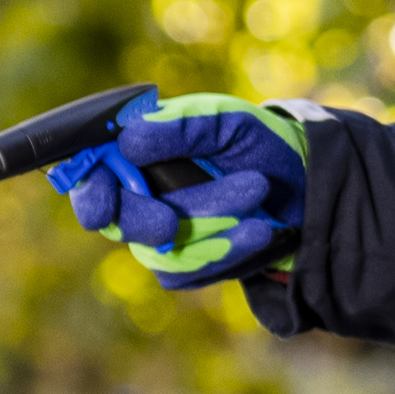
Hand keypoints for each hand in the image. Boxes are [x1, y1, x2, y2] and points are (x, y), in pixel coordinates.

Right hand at [49, 91, 309, 287]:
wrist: (304, 183)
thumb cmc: (256, 142)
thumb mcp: (227, 120)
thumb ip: (181, 125)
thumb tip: (127, 143)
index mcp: (136, 154)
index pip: (91, 176)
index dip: (90, 193)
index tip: (101, 209)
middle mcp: (140, 197)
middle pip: (118, 222)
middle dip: (144, 220)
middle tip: (169, 221)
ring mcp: (160, 237)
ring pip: (161, 250)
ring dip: (210, 225)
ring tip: (259, 192)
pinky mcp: (187, 268)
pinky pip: (190, 272)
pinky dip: (227, 252)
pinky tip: (259, 232)